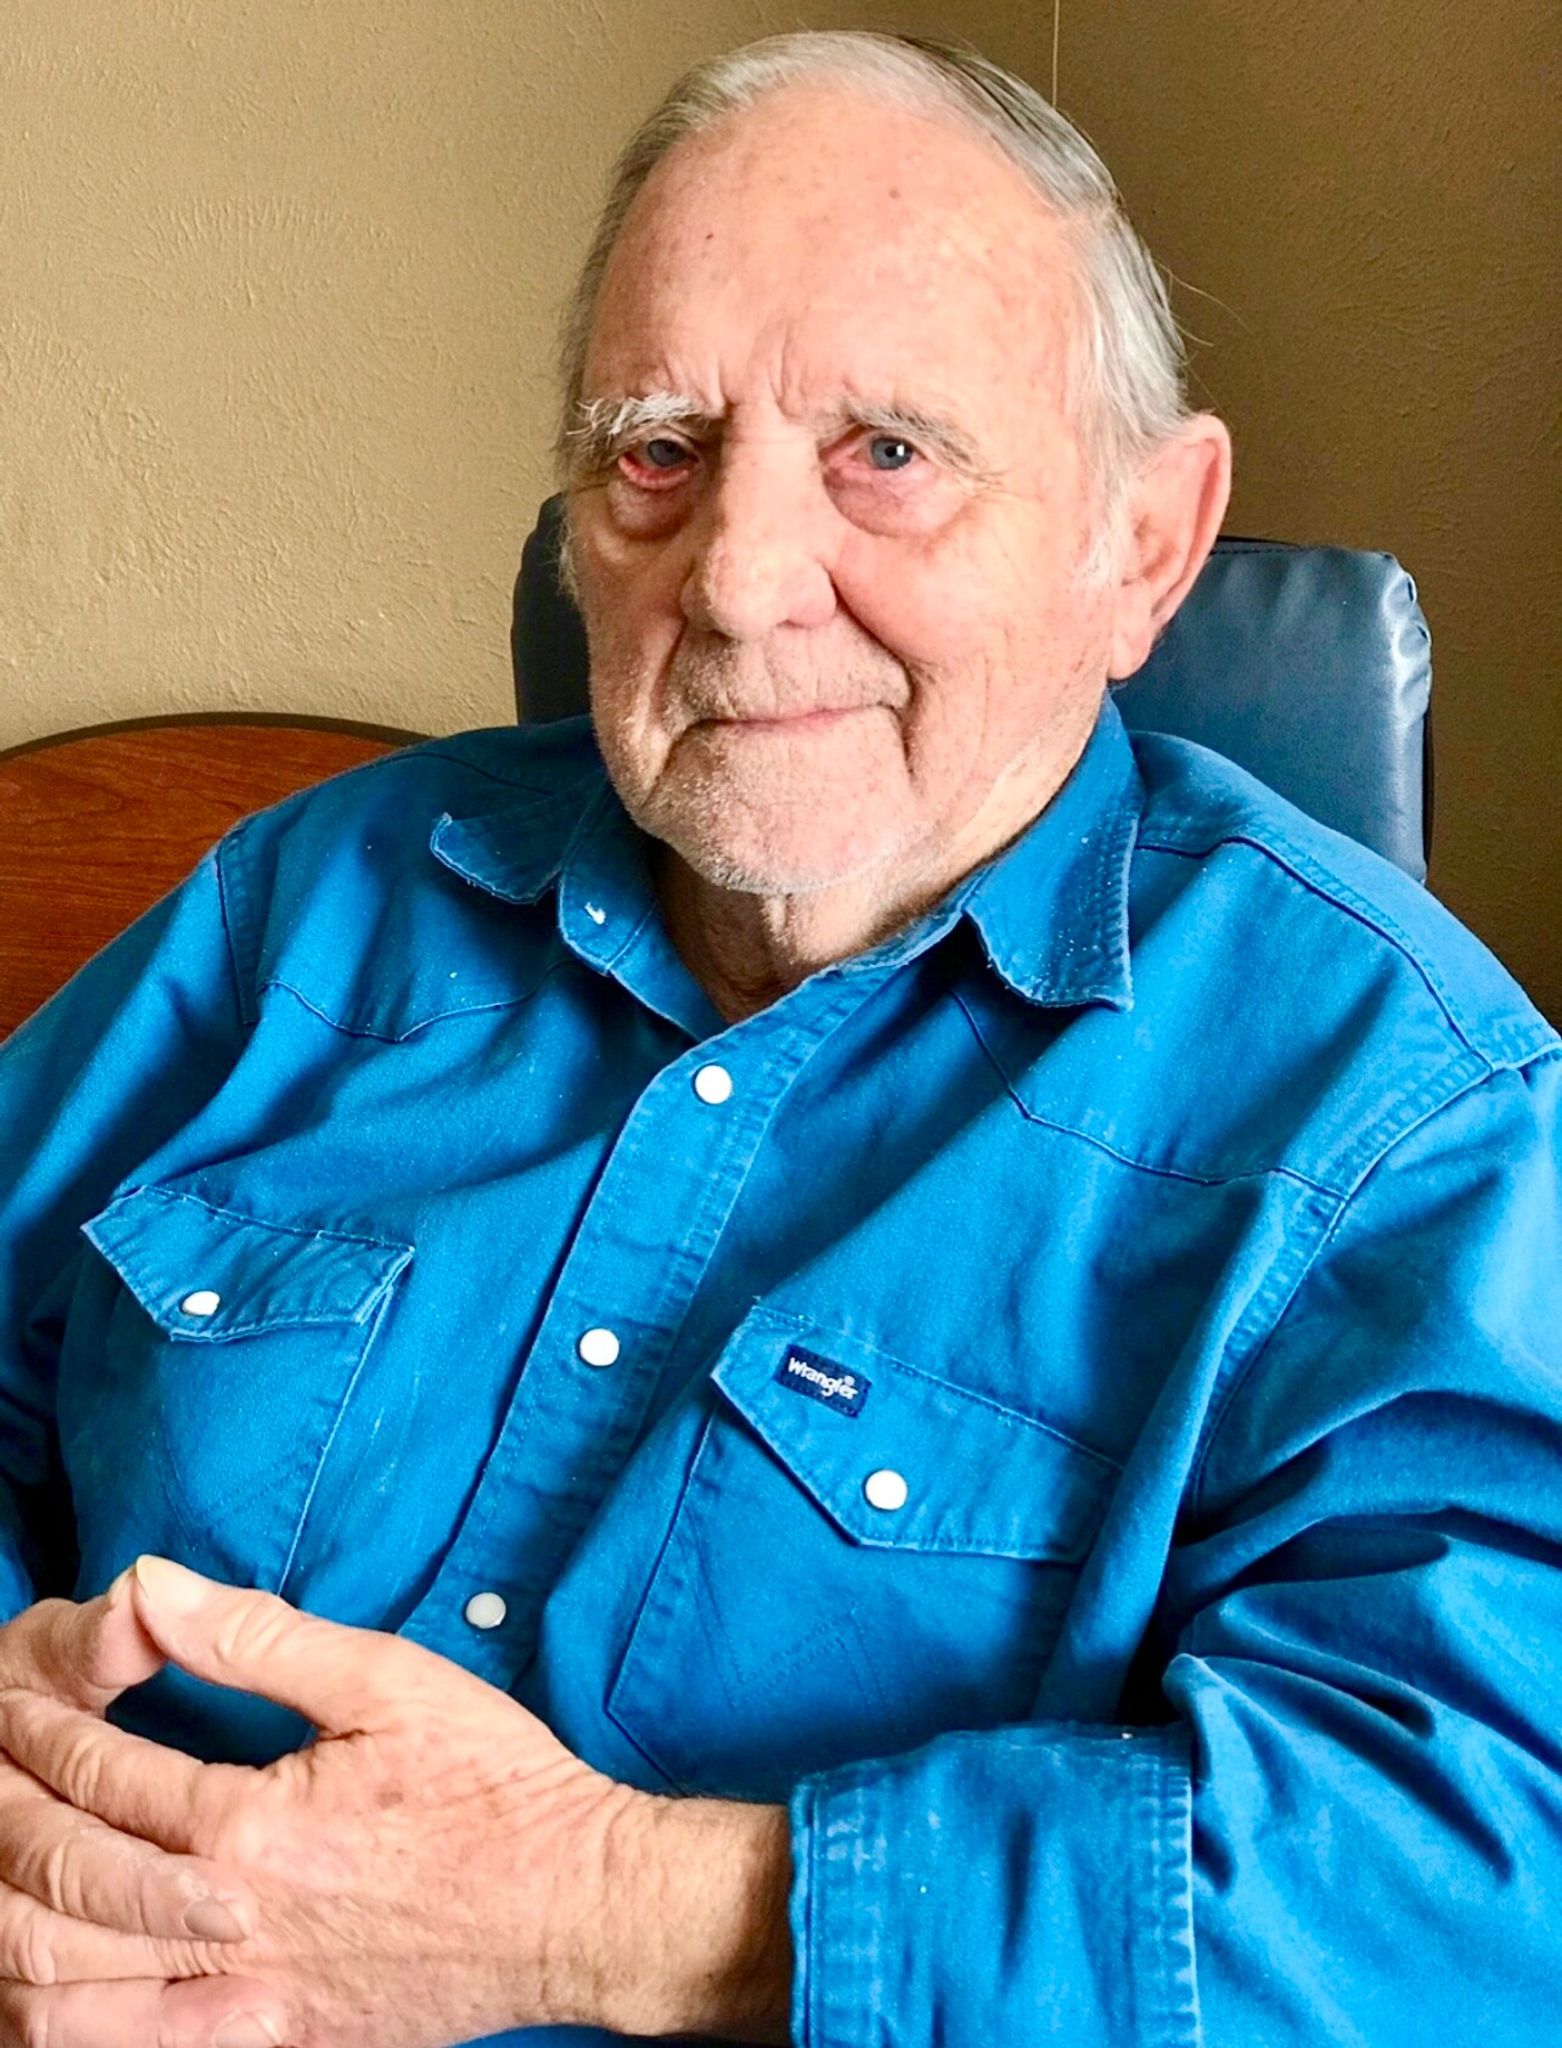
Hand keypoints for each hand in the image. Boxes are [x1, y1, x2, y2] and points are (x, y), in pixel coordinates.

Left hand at [0, 1559, 637, 2047]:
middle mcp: (231, 1926)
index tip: (10, 1691)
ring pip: (58, 1986)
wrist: (574, 1907)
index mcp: (257, 1828)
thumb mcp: (390, 1681)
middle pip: (56, 1874)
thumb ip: (259, 1640)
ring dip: (1, 1917)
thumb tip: (153, 1586)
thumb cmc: (494, 1786)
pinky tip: (33, 1974)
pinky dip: (48, 2019)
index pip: (99, 1774)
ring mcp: (241, 2005)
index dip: (36, 1726)